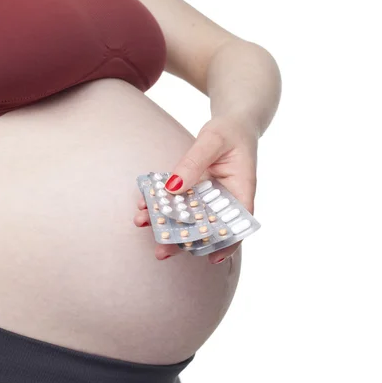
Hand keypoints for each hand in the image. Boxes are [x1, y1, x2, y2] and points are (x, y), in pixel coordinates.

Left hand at [133, 115, 257, 263]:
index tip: (211, 258)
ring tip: (141, 222)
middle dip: (182, 240)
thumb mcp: (213, 140)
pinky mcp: (195, 190)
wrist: (231, 124)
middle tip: (159, 251)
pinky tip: (142, 205)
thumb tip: (173, 187)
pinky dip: (161, 204)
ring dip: (166, 223)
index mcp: (241, 191)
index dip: (228, 244)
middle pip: (207, 227)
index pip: (238, 224)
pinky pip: (178, 201)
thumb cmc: (229, 131)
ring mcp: (209, 197)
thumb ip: (194, 162)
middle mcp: (225, 200)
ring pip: (188, 217)